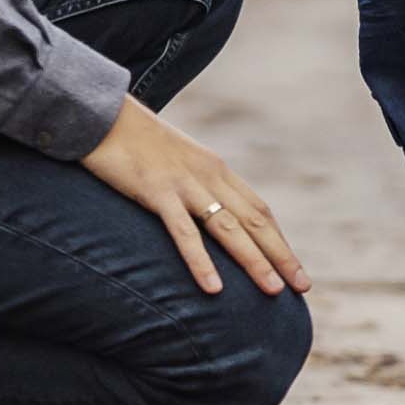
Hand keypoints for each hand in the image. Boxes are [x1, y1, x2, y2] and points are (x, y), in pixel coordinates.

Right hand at [81, 94, 311, 299]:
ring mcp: (184, 183)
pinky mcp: (157, 192)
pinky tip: (214, 288)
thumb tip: (207, 212)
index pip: (257, 209)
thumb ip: (194, 184)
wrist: (101, 114)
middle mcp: (207, 175)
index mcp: (214, 168)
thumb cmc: (134, 141)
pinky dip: (201, 261)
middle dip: (280, 255)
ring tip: (274, 290)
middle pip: (253, 220)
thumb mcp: (175, 161)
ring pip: (228, 228)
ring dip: (254, 261)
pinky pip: (184, 232)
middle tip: (303, 287)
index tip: (295, 268)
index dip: (279, 240)